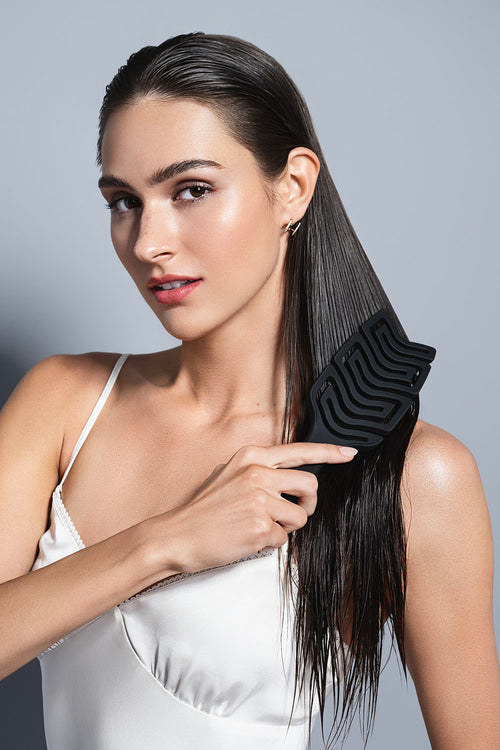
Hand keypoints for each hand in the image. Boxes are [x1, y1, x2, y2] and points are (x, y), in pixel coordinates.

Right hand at [160, 442, 356, 573]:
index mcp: (252, 456)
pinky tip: (248, 538)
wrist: (177, 535)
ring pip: (301, 516)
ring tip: (259, 526)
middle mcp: (258, 473)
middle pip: (311, 486)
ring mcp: (260, 500)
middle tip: (293, 513)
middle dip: (308, 504)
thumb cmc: (204, 509)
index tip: (349, 453)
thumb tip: (291, 477)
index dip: (330, 453)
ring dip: (286, 527)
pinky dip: (270, 543)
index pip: (300, 451)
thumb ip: (260, 470)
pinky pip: (284, 539)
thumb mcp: (230, 474)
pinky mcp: (260, 527)